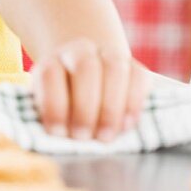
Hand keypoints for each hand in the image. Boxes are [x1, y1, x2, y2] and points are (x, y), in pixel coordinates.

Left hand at [30, 37, 149, 141]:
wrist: (86, 83)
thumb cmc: (64, 108)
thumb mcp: (51, 111)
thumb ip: (54, 120)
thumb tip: (61, 138)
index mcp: (53, 62)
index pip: (50, 74)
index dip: (53, 104)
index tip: (56, 132)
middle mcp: (80, 51)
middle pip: (85, 67)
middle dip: (84, 106)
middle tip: (82, 137)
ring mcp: (109, 55)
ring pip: (115, 68)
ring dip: (110, 107)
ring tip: (105, 137)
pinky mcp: (134, 66)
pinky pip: (139, 76)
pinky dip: (134, 102)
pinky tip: (126, 126)